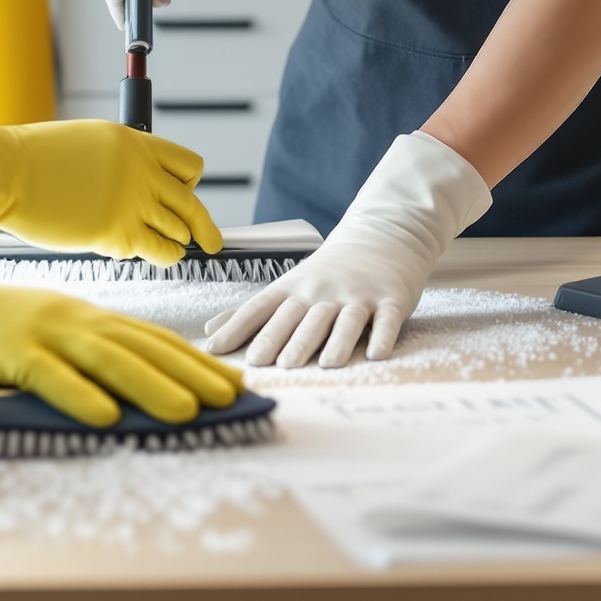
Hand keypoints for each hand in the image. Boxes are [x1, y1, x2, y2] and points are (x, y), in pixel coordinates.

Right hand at [0, 117, 222, 264]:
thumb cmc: (33, 160)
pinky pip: (158, 252)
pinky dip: (157, 256)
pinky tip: (142, 254)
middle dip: (204, 227)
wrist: (5, 171)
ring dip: (176, 243)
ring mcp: (133, 202)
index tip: (187, 198)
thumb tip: (139, 183)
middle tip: (213, 241)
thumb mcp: (90, 142)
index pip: (189, 165)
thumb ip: (123, 162)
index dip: (189, 186)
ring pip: (179, 232)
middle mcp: (142, 170)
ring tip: (167, 250)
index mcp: (135, 142)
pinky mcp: (119, 233)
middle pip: (192, 203)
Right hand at [0, 232, 242, 425]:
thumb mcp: (51, 334)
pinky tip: (105, 417)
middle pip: (142, 347)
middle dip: (191, 373)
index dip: (196, 360)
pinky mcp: (10, 351)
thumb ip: (90, 354)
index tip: (235, 381)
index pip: (153, 337)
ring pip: (106, 359)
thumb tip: (137, 384)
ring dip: (151, 385)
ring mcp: (44, 332)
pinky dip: (78, 396)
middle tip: (231, 398)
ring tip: (188, 412)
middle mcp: (75, 318)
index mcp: (88, 316)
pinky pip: (49, 377)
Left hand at [205, 132, 489, 367]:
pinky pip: (387, 320)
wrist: (382, 235)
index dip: (238, 328)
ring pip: (344, 320)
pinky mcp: (391, 299)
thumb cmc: (327, 272)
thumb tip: (209, 332)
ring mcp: (359, 294)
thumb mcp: (289, 284)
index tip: (216, 349)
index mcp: (295, 287)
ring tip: (326, 364)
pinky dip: (382, 337)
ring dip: (335, 342)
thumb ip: (252, 311)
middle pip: (302, 316)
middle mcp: (323, 290)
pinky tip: (376, 354)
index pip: (261, 307)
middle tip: (270, 364)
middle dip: (285, 339)